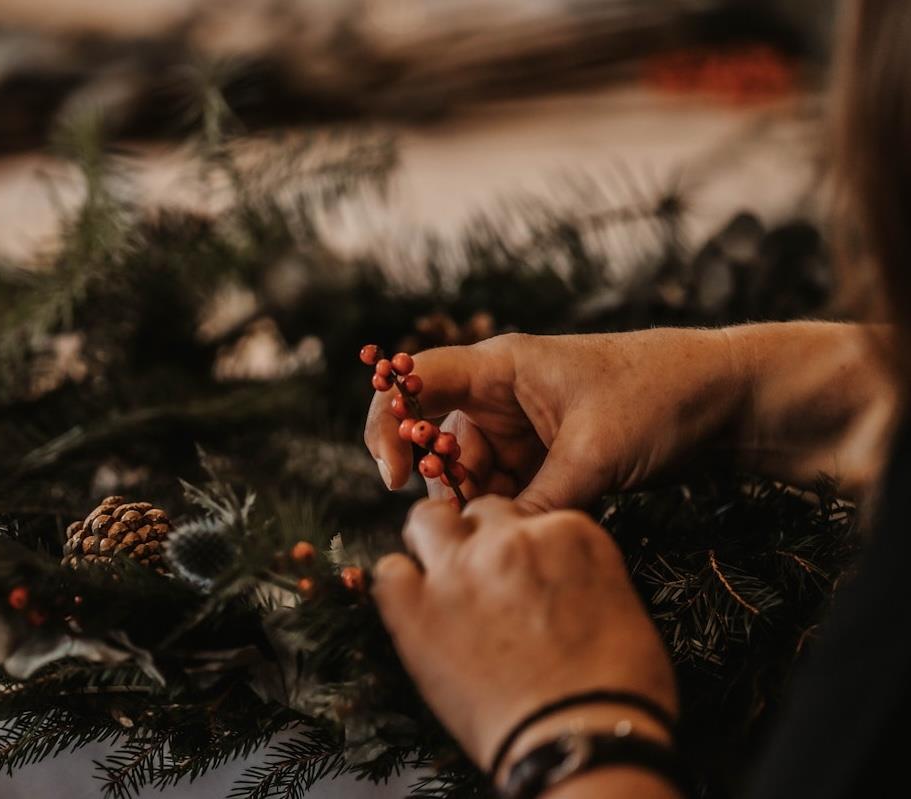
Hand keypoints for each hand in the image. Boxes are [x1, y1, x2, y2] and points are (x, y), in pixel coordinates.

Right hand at [364, 329, 743, 511]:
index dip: (390, 423)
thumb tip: (493, 547)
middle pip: (438, 440)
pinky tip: (535, 527)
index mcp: (500, 367)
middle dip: (447, 484)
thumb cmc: (659, 398)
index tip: (393, 476)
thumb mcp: (593, 454)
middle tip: (475, 519)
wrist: (727, 399)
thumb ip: (537, 502)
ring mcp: (521, 427)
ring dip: (484, 504)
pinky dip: (512, 512)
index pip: (416, 381)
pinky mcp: (543, 456)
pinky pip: (506, 489)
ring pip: (472, 474)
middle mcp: (500, 395)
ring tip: (518, 526)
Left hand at [372, 496, 677, 774]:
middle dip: (478, 539)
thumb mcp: (618, 605)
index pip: (528, 517)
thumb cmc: (616, 689)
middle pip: (479, 513)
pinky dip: (398, 589)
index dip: (521, 548)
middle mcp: (510, 538)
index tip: (520, 576)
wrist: (581, 740)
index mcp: (567, 533)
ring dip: (432, 544)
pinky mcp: (416, 607)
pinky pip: (389, 573)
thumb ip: (573, 574)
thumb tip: (547, 582)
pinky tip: (415, 613)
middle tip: (480, 581)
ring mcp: (458, 569)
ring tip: (440, 582)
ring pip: (427, 521)